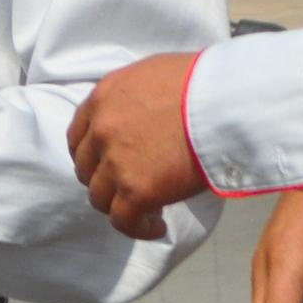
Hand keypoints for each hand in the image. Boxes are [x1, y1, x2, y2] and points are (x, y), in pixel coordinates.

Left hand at [67, 51, 204, 239]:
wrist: (223, 100)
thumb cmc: (202, 82)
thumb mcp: (153, 74)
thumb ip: (133, 98)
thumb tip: (142, 117)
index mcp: (104, 97)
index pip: (78, 135)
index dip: (91, 155)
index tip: (107, 164)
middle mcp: (102, 129)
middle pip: (87, 168)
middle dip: (105, 180)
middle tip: (130, 186)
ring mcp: (116, 161)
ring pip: (100, 197)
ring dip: (120, 206)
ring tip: (147, 210)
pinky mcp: (136, 190)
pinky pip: (124, 220)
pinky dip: (138, 228)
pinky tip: (158, 227)